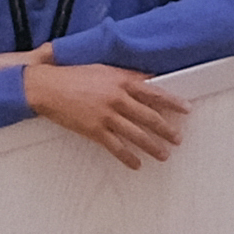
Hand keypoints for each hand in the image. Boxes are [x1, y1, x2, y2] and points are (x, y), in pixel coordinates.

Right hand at [16, 61, 188, 167]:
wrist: (47, 86)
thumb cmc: (73, 75)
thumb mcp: (103, 69)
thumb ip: (126, 75)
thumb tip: (147, 80)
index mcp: (121, 81)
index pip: (154, 93)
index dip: (173, 102)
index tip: (186, 109)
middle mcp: (117, 98)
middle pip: (149, 116)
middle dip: (167, 129)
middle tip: (178, 138)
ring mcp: (106, 116)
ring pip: (137, 134)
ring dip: (153, 146)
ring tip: (164, 155)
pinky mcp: (94, 130)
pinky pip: (116, 147)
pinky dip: (128, 157)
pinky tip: (136, 164)